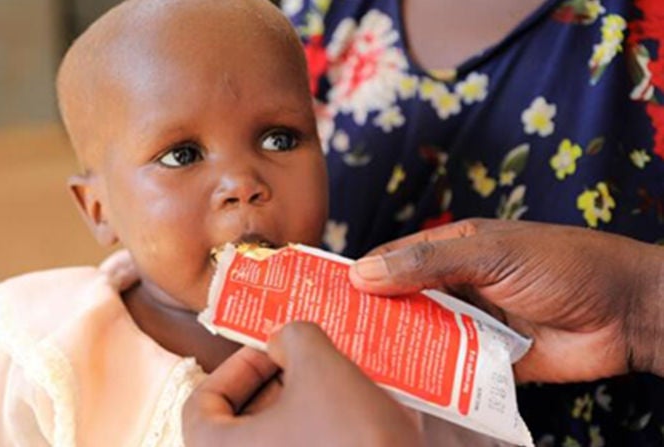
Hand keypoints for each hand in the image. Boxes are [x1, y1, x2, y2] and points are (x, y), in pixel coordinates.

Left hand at [183, 322, 421, 446]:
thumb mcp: (321, 365)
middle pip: (240, 424)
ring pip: (274, 443)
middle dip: (275, 386)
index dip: (237, 367)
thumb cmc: (353, 440)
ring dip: (300, 411)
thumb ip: (293, 338)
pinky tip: (353, 420)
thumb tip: (286, 342)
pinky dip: (317, 437)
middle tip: (306, 364)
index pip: (202, 404)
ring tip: (337, 388)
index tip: (272, 351)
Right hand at [348, 219, 663, 382]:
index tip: (320, 294)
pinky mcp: (486, 361)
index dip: (357, 275)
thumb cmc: (562, 264)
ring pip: (420, 337)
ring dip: (395, 348)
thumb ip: (426, 262)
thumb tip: (363, 272)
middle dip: (370, 317)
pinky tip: (397, 386)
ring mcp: (470, 325)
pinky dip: (426, 376)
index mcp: (452, 249)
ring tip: (352, 364)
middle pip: (401, 302)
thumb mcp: (490, 252)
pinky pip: (448, 369)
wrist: (626, 313)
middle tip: (328, 336)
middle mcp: (455, 286)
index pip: (392, 260)